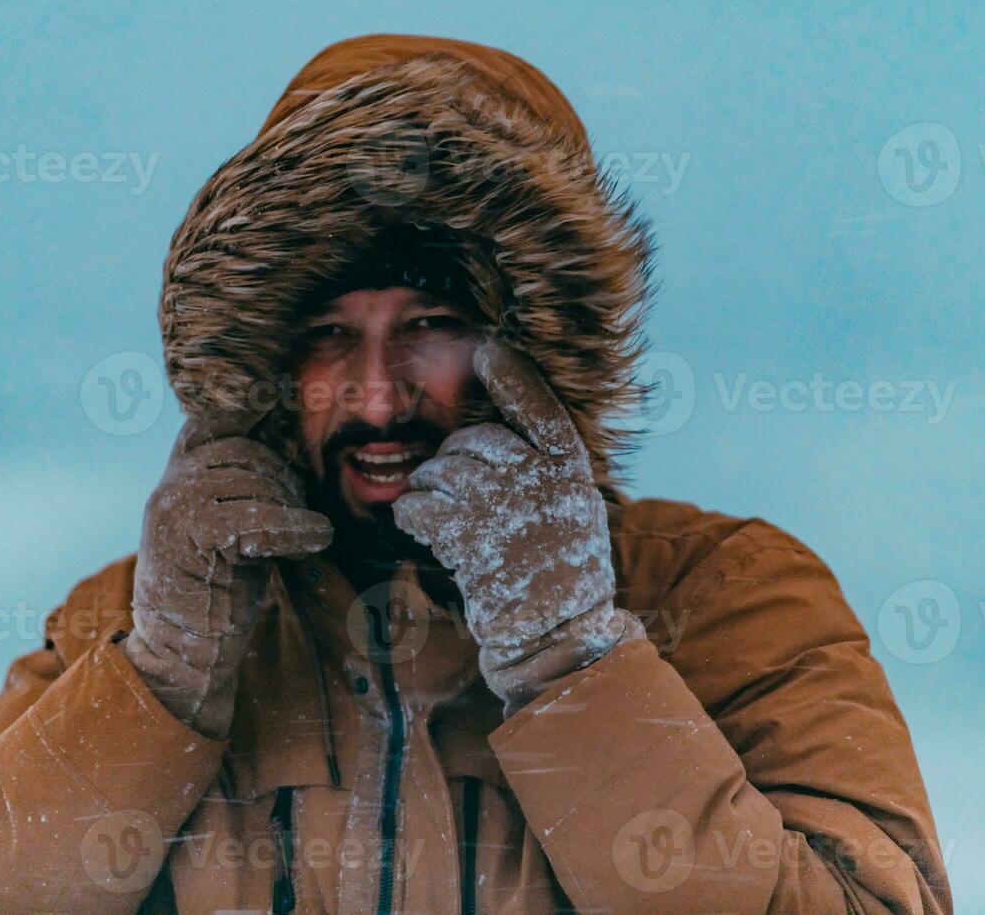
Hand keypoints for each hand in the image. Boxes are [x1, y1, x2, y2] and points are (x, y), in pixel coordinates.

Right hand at [123, 407, 332, 737]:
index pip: (206, 424)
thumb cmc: (213, 594)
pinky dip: (295, 528)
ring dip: (292, 507)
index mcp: (174, 482)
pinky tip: (316, 539)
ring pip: (253, 483)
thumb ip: (241, 494)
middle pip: (243, 454)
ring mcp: (176, 510)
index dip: (239, 406)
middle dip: (282, 478)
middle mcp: (170, 488)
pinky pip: (259, 518)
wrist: (180, 654)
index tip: (272, 390)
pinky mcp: (194, 538)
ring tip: (306, 535)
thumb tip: (289, 462)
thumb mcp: (225, 533)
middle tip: (302, 513)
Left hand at [393, 339, 644, 713]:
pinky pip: (420, 506)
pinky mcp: (469, 539)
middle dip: (454, 460)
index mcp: (569, 469)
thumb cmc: (559, 573)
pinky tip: (421, 528)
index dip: (511, 376)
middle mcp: (538, 480)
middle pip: (476, 440)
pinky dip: (412, 514)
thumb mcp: (572, 511)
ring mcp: (503, 507)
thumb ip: (542, 473)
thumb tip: (492, 445)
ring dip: (429, 488)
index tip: (487, 350)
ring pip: (442, 470)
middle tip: (454, 491)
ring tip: (439, 515)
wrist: (557, 633)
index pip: (539, 407)